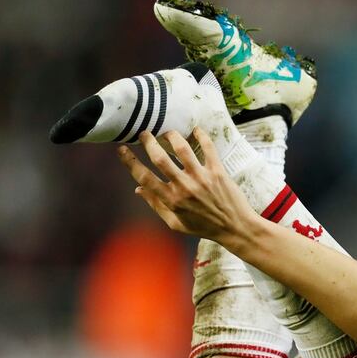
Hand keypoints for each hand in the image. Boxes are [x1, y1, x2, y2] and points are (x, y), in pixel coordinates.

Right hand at [117, 128, 254, 243]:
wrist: (235, 228)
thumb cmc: (204, 227)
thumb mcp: (176, 223)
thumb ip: (156, 205)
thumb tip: (138, 189)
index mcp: (171, 200)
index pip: (144, 177)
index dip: (130, 162)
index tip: (122, 150)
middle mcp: (185, 187)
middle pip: (160, 158)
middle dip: (148, 142)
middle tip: (144, 133)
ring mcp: (202, 178)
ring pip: (183, 149)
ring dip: (171, 136)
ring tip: (166, 132)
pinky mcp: (218, 172)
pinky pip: (208, 148)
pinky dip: (202, 135)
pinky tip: (195, 129)